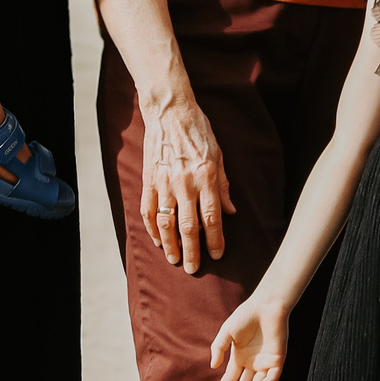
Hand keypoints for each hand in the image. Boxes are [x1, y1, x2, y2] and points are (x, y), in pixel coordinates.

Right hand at [140, 96, 233, 270]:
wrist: (170, 112)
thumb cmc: (199, 131)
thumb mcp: (219, 155)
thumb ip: (224, 185)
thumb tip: (231, 211)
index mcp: (206, 177)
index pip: (212, 217)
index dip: (215, 239)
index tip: (218, 254)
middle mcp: (185, 183)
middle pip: (188, 227)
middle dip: (192, 251)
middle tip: (194, 268)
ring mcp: (164, 183)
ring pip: (166, 223)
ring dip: (170, 245)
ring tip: (174, 259)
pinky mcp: (149, 180)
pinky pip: (148, 211)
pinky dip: (152, 228)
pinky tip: (158, 239)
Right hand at [208, 293, 288, 380]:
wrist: (266, 305)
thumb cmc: (246, 315)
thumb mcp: (227, 331)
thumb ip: (218, 348)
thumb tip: (213, 367)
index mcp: (240, 356)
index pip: (231, 377)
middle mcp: (252, 362)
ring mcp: (265, 362)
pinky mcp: (277, 359)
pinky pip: (271, 377)